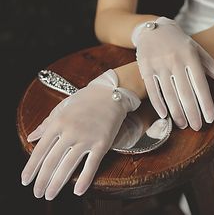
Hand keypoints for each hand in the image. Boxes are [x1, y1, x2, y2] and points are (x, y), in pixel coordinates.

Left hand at [21, 69, 139, 199]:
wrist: (110, 94)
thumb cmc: (85, 100)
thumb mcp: (62, 108)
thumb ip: (46, 124)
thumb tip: (31, 137)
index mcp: (58, 122)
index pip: (40, 150)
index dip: (31, 167)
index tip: (26, 180)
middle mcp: (70, 132)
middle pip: (52, 161)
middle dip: (42, 180)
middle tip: (37, 193)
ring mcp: (87, 138)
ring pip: (68, 166)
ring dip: (57, 184)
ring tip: (50, 195)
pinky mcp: (102, 143)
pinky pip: (92, 165)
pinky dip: (85, 179)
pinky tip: (77, 191)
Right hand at [132, 17, 213, 130]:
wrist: (153, 29)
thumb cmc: (177, 41)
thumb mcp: (195, 48)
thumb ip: (209, 64)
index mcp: (190, 56)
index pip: (201, 84)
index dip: (206, 103)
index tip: (210, 118)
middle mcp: (175, 60)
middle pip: (185, 92)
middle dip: (192, 112)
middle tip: (196, 127)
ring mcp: (159, 64)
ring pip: (169, 93)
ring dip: (176, 112)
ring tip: (182, 125)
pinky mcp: (145, 68)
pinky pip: (152, 89)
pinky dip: (158, 103)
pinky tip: (163, 115)